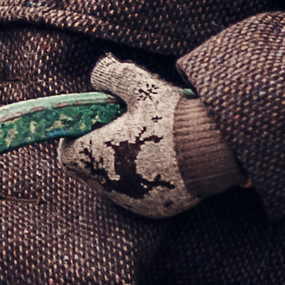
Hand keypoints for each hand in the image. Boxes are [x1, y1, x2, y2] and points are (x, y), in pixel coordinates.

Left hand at [62, 56, 207, 218]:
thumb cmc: (172, 116)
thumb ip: (111, 76)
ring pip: (116, 183)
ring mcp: (132, 201)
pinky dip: (144, 180)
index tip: (95, 123)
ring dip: (123, 165)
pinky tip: (164, 161)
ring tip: (149, 143)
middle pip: (92, 169)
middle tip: (125, 129)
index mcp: (98, 157)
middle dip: (102, 150)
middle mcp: (110, 186)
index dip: (77, 138)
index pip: (68, 154)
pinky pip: (139, 195)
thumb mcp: (140, 86)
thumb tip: (98, 74)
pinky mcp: (154, 210)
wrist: (216, 150)